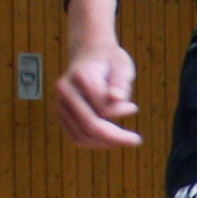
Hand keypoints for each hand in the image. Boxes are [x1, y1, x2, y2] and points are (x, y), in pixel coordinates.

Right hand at [54, 0, 140, 147]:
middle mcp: (65, 91)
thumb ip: (121, 82)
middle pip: (89, 126)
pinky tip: (111, 139)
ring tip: (124, 139)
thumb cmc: (110, 59)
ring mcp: (60, 104)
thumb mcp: (122, 64)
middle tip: (136, 140)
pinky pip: (76, 137)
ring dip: (105, 144)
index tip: (134, 107)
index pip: (102, 108)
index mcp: (81, 76)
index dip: (121, 113)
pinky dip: (95, 143)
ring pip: (80, 136)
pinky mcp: (61, 114)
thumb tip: (117, 98)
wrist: (89, 53)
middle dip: (115, 138)